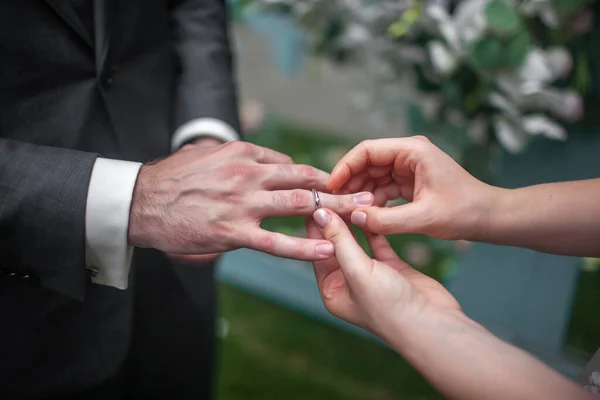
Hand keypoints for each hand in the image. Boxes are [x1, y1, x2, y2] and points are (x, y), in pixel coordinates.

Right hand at [128, 141, 374, 259]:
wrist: (140, 201)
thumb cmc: (173, 178)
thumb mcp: (208, 153)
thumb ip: (240, 156)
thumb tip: (265, 162)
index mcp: (244, 153)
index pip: (291, 165)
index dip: (317, 176)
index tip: (338, 185)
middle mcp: (249, 174)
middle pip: (305, 179)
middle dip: (340, 188)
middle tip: (369, 195)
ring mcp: (243, 203)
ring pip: (297, 205)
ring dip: (333, 211)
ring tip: (362, 217)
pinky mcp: (233, 232)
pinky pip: (276, 242)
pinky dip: (303, 247)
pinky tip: (326, 250)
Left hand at [307, 208, 459, 338]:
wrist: (433, 325)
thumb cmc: (390, 308)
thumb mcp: (358, 272)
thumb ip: (340, 241)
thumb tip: (320, 214)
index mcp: (332, 291)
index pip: (318, 250)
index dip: (316, 225)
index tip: (314, 198)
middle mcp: (348, 283)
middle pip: (336, 243)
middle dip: (335, 219)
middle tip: (332, 190)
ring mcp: (370, 275)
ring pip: (357, 241)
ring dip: (354, 220)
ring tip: (349, 195)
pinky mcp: (391, 268)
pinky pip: (378, 242)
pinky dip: (374, 227)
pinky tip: (369, 207)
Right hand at [328, 136, 496, 240]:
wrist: (489, 218)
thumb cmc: (464, 212)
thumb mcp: (423, 218)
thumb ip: (386, 220)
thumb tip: (354, 218)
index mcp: (412, 151)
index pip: (367, 150)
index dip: (345, 166)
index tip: (331, 186)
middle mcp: (408, 154)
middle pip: (367, 162)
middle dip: (349, 181)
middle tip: (334, 202)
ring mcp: (408, 168)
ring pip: (372, 176)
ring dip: (359, 192)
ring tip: (345, 211)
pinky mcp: (409, 182)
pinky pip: (382, 188)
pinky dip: (372, 200)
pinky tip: (363, 214)